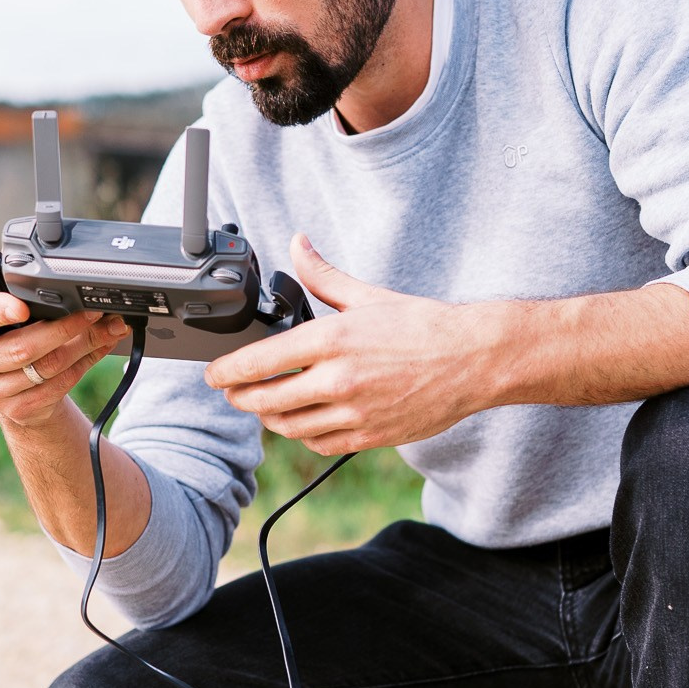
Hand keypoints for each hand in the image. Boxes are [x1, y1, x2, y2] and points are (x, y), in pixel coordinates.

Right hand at [0, 289, 127, 429]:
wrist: (6, 375)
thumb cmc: (2, 330)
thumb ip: (17, 295)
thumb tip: (64, 290)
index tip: (22, 308)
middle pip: (20, 348)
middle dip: (63, 328)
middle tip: (91, 312)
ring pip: (46, 368)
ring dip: (84, 345)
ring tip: (107, 327)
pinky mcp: (15, 410)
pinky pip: (58, 386)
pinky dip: (84, 364)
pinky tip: (98, 348)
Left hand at [203, 234, 496, 452]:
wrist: (475, 360)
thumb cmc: (425, 326)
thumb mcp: (368, 295)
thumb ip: (323, 274)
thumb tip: (297, 243)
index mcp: (333, 339)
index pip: (260, 362)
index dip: (227, 372)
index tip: (213, 374)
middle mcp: (339, 380)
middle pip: (266, 401)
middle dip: (241, 398)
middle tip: (233, 392)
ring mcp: (354, 412)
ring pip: (290, 427)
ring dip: (269, 419)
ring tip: (264, 407)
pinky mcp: (370, 436)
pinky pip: (321, 444)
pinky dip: (304, 435)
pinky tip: (303, 422)